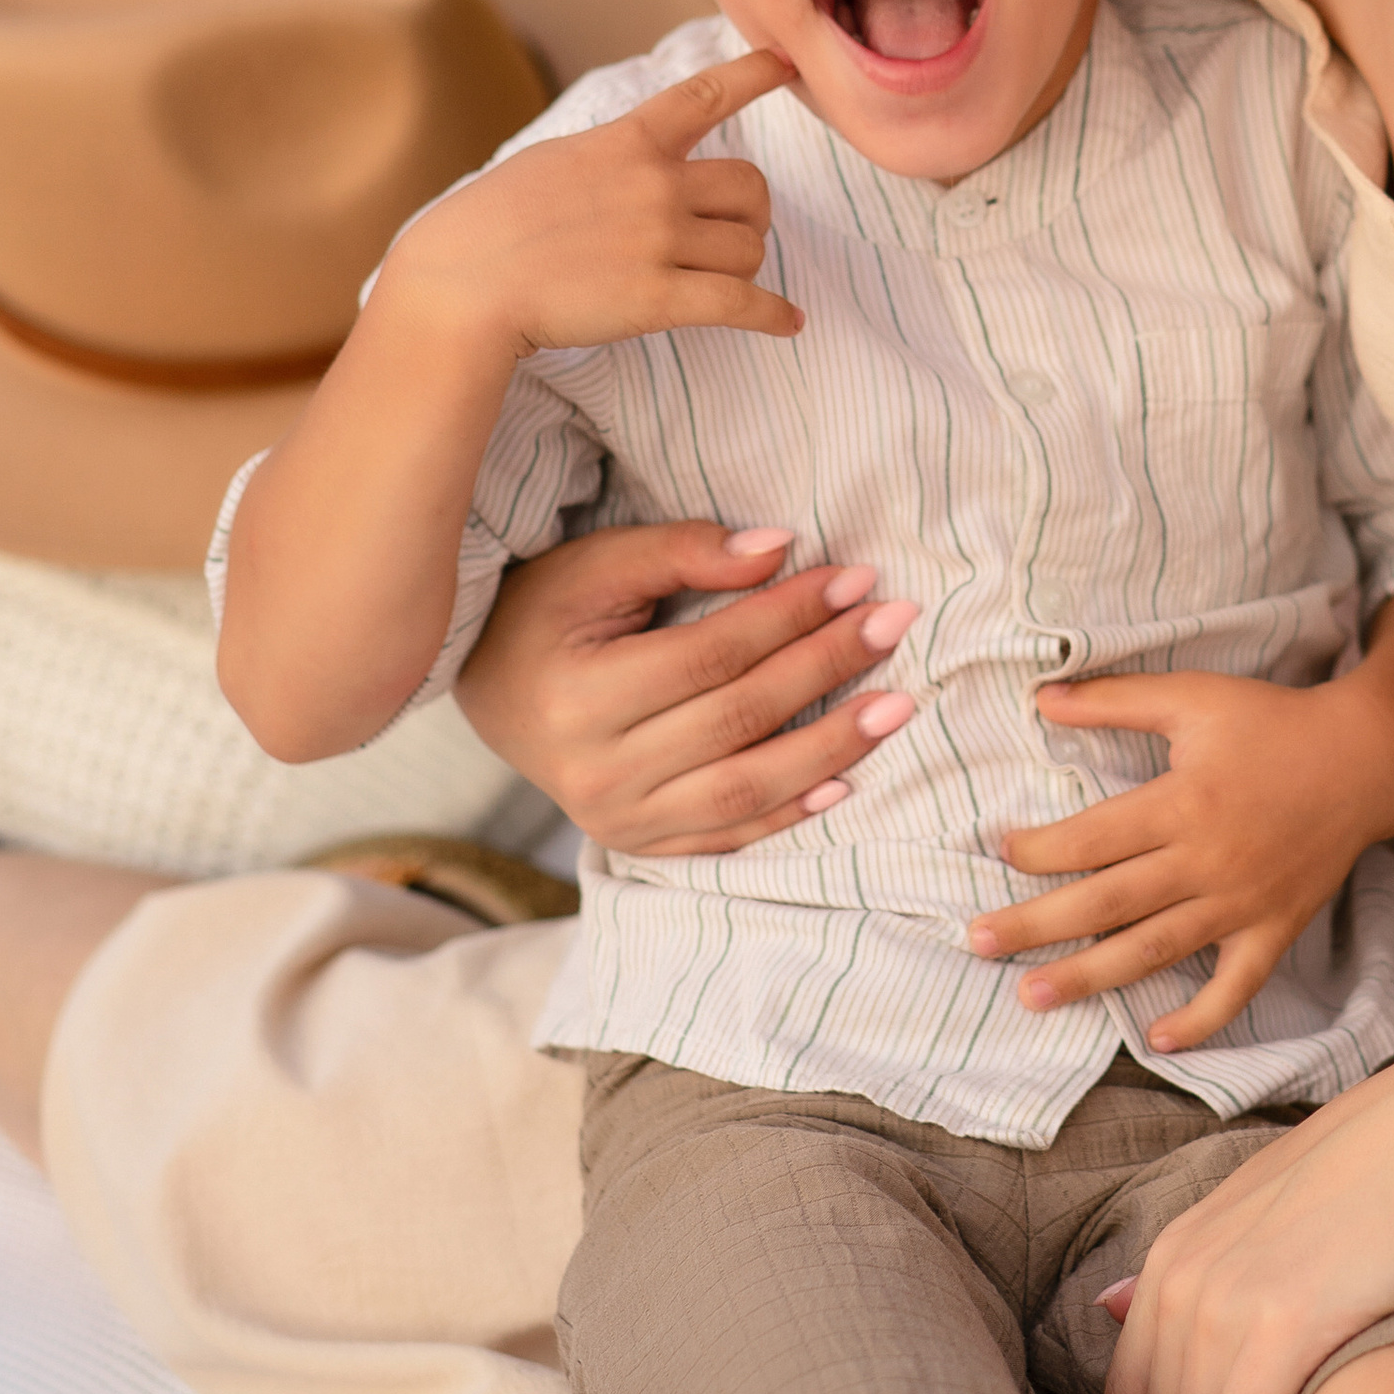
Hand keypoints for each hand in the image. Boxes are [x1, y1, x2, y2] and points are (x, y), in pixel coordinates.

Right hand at [382, 49, 802, 364]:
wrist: (463, 281)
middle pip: (751, 188)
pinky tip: (790, 323)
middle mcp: (654, 184)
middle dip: (752, 212)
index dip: (753, 74)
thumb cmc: (492, 225)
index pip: (704, 96)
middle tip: (733, 233)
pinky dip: (773, 315)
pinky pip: (742, 303)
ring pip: (749, 248)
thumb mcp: (554, 161)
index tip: (785, 61)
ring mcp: (659, 241)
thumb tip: (643, 162)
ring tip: (720, 280)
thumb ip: (609, 158)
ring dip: (744, 266)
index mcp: (626, 142)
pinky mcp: (659, 299)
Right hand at [458, 522, 922, 855]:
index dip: (789, 615)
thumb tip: (780, 548)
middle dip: (827, 666)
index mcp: (578, 698)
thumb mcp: (598, 565)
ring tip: (900, 704)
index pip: (711, 655)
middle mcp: (596, 773)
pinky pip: (730, 836)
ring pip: (746, 788)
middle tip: (895, 621)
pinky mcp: (642, 845)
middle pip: (739, 718)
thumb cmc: (549, 612)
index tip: (854, 578)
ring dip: (832, 747)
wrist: (493, 690)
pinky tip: (847, 781)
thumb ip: (684, 550)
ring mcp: (620, 820)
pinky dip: (792, 813)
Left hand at [966, 671, 1393, 1048]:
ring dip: (1090, 978)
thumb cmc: (1272, 722)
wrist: (1366, 759)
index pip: (1093, 838)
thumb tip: (1040, 696)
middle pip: (1106, 902)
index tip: (998, 852)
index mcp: (1183, 802)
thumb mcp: (1193, 696)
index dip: (1039, 849)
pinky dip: (1201, 1018)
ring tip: (1032, 999)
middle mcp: (1207, 860)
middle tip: (978, 942)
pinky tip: (1157, 1039)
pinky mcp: (1274, 928)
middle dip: (1036, 925)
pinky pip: (1236, 986)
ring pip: (1154, 950)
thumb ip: (1115, 700)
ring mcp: (1241, 902)